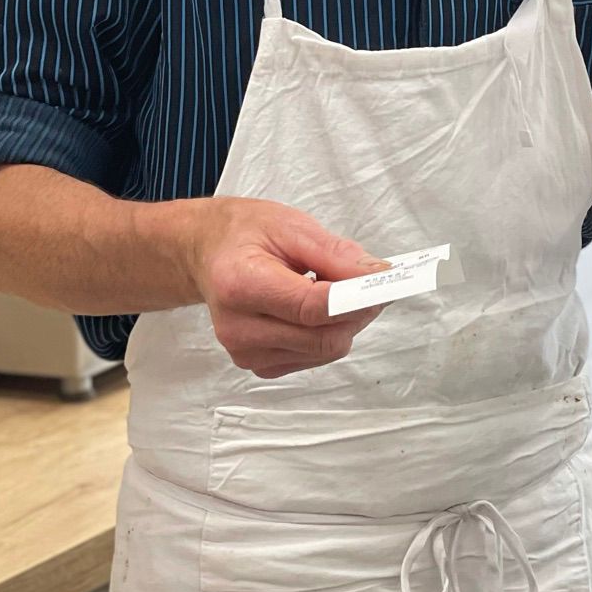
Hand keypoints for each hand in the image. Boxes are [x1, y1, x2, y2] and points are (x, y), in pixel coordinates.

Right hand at [188, 197, 388, 377]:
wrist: (208, 253)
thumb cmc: (246, 234)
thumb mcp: (291, 226)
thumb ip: (335, 254)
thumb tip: (376, 275)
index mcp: (240, 285)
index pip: (311, 307)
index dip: (354, 298)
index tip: (383, 282)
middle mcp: (238, 328)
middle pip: (322, 337)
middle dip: (356, 312)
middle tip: (369, 283)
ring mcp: (246, 352)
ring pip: (324, 350)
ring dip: (344, 323)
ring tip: (331, 289)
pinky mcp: (258, 365)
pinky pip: (313, 357)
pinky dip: (327, 333)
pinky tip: (314, 309)